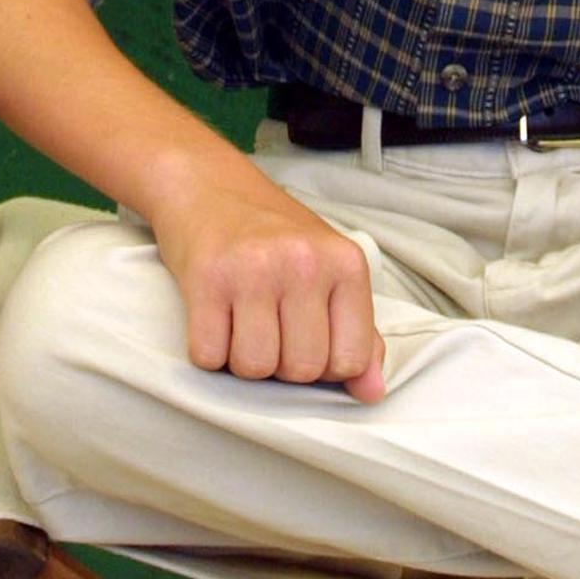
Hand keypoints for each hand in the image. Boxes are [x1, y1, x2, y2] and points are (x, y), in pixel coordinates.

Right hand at [150, 171, 385, 399]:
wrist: (210, 186)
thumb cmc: (273, 235)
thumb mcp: (328, 269)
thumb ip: (358, 332)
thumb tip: (372, 392)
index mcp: (345, 263)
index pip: (349, 359)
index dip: (324, 366)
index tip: (306, 340)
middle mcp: (304, 263)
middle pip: (301, 369)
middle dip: (282, 365)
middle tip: (270, 328)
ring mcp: (255, 269)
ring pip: (255, 367)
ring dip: (243, 360)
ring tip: (242, 322)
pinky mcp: (207, 278)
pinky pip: (209, 355)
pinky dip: (209, 351)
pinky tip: (215, 318)